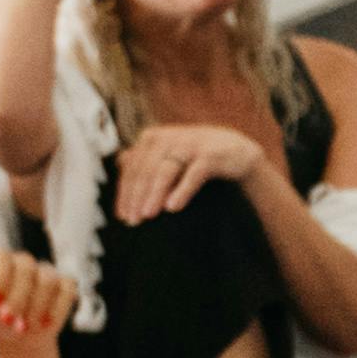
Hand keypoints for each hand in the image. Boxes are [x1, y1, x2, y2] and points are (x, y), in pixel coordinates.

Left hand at [0, 248, 74, 346]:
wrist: (18, 335)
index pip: (0, 257)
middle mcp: (24, 263)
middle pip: (25, 269)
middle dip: (17, 297)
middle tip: (7, 320)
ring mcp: (47, 273)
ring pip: (47, 281)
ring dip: (36, 307)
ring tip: (24, 327)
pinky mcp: (66, 287)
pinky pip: (67, 291)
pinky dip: (56, 310)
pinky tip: (45, 325)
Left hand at [108, 120, 269, 223]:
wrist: (236, 149)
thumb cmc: (197, 155)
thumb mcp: (169, 155)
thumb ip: (147, 158)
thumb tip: (120, 162)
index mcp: (152, 138)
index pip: (133, 168)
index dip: (125, 192)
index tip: (123, 215)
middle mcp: (167, 138)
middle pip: (146, 170)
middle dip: (137, 197)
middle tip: (133, 219)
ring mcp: (189, 144)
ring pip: (165, 172)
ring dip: (154, 195)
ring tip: (148, 215)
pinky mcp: (211, 155)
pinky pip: (193, 175)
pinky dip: (182, 191)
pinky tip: (173, 207)